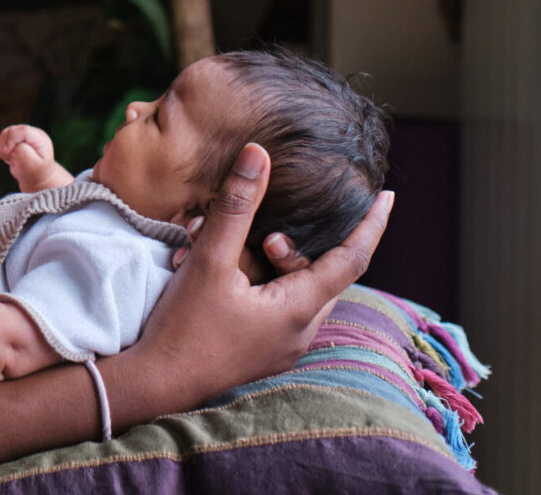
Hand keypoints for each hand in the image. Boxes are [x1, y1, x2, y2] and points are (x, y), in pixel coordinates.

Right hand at [0, 124, 58, 189]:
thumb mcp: (31, 166)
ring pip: (5, 133)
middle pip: (12, 131)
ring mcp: (24, 135)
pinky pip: (3, 138)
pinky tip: (9, 157)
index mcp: (40, 139)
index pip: (23, 131)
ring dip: (2, 148)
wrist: (36, 177)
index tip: (7, 152)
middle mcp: (33, 133)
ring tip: (10, 159)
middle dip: (6, 145)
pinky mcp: (16, 137)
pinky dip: (2, 148)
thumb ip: (23, 153)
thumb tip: (15, 145)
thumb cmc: (35, 173)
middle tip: (9, 159)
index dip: (12, 139)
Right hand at [108, 143, 392, 422]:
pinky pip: (276, 307)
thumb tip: (258, 155)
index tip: (387, 197)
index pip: (352, 259)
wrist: (154, 386)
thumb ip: (237, 207)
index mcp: (299, 309)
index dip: (371, 225)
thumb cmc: (184, 327)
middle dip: (297, 243)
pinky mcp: (260, 352)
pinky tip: (223, 272)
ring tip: (225, 247)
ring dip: (270, 263)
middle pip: (320, 273)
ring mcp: (281, 347)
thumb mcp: (210, 260)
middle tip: (269, 228)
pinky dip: (259, 283)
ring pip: (295, 290)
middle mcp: (300, 332)